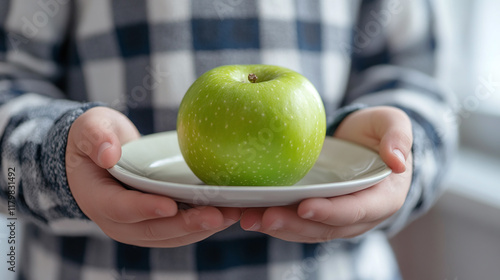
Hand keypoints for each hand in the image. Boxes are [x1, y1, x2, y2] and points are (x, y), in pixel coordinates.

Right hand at [66, 107, 240, 246]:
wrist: (103, 155)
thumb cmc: (95, 139)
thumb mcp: (89, 129)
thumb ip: (95, 138)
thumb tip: (108, 154)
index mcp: (97, 199)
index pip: (120, 208)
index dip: (145, 208)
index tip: (169, 206)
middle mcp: (118, 221)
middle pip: (153, 230)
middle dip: (186, 225)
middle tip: (216, 215)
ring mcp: (139, 226)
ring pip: (172, 236)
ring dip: (202, 228)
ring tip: (232, 214)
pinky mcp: (158, 223)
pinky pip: (181, 231)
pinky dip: (204, 225)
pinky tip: (228, 213)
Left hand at [239, 106, 412, 241]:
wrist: (363, 141)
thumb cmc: (378, 132)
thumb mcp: (393, 124)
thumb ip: (398, 137)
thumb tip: (398, 161)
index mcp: (384, 198)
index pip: (357, 210)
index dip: (331, 211)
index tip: (305, 206)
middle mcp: (359, 215)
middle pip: (326, 227)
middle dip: (294, 224)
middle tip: (265, 217)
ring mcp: (335, 217)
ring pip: (306, 230)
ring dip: (277, 227)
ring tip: (247, 218)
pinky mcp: (316, 212)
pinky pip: (295, 222)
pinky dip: (272, 219)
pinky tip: (247, 212)